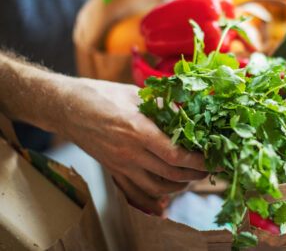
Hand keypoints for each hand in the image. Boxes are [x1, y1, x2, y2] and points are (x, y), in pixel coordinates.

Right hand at [58, 78, 207, 214]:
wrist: (66, 108)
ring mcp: (119, 165)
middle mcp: (129, 153)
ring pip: (156, 188)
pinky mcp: (112, 171)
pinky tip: (166, 193)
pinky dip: (154, 196)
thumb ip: (163, 106)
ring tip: (192, 178)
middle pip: (171, 174)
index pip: (176, 155)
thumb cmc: (100, 95)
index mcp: (138, 130)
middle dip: (195, 174)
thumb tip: (188, 115)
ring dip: (179, 187)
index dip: (199, 161)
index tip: (214, 159)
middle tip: (210, 169)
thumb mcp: (136, 94)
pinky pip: (135, 192)